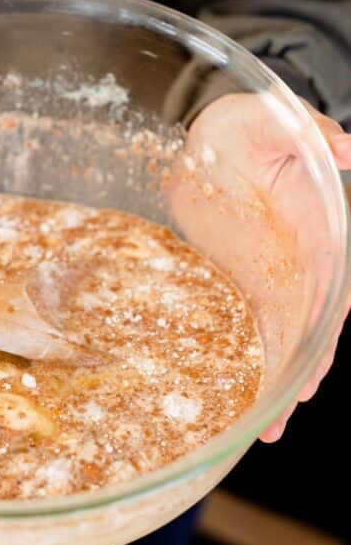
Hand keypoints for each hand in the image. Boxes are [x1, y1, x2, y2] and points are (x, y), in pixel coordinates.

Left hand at [170, 93, 350, 442]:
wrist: (206, 132)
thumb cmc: (248, 121)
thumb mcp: (280, 119)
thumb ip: (312, 132)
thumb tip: (347, 145)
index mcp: (320, 226)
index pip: (333, 284)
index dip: (327, 324)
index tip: (315, 361)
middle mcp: (301, 258)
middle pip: (312, 322)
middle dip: (304, 366)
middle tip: (286, 410)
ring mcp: (269, 270)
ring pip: (282, 333)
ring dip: (277, 376)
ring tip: (264, 425)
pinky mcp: (237, 276)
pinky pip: (245, 322)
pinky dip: (246, 357)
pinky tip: (238, 391)